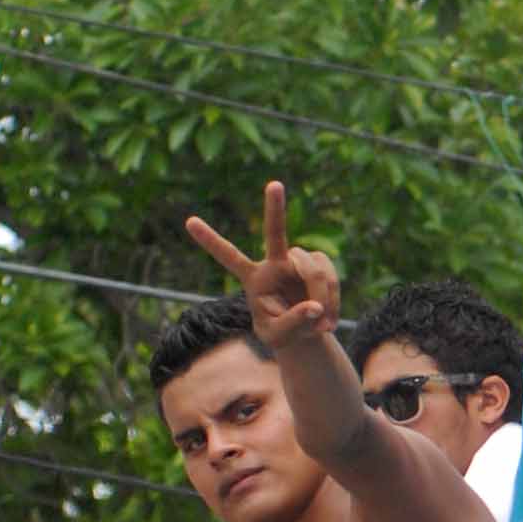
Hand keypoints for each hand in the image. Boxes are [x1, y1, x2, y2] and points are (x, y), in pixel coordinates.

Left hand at [184, 181, 341, 348]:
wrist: (304, 331)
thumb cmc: (281, 333)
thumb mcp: (278, 337)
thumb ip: (293, 323)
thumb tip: (315, 306)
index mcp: (252, 278)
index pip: (228, 255)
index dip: (210, 240)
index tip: (189, 221)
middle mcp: (273, 263)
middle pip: (276, 233)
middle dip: (274, 208)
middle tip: (274, 184)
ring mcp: (297, 262)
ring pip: (312, 269)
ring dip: (322, 295)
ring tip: (324, 324)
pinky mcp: (318, 264)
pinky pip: (329, 276)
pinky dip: (333, 296)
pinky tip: (330, 316)